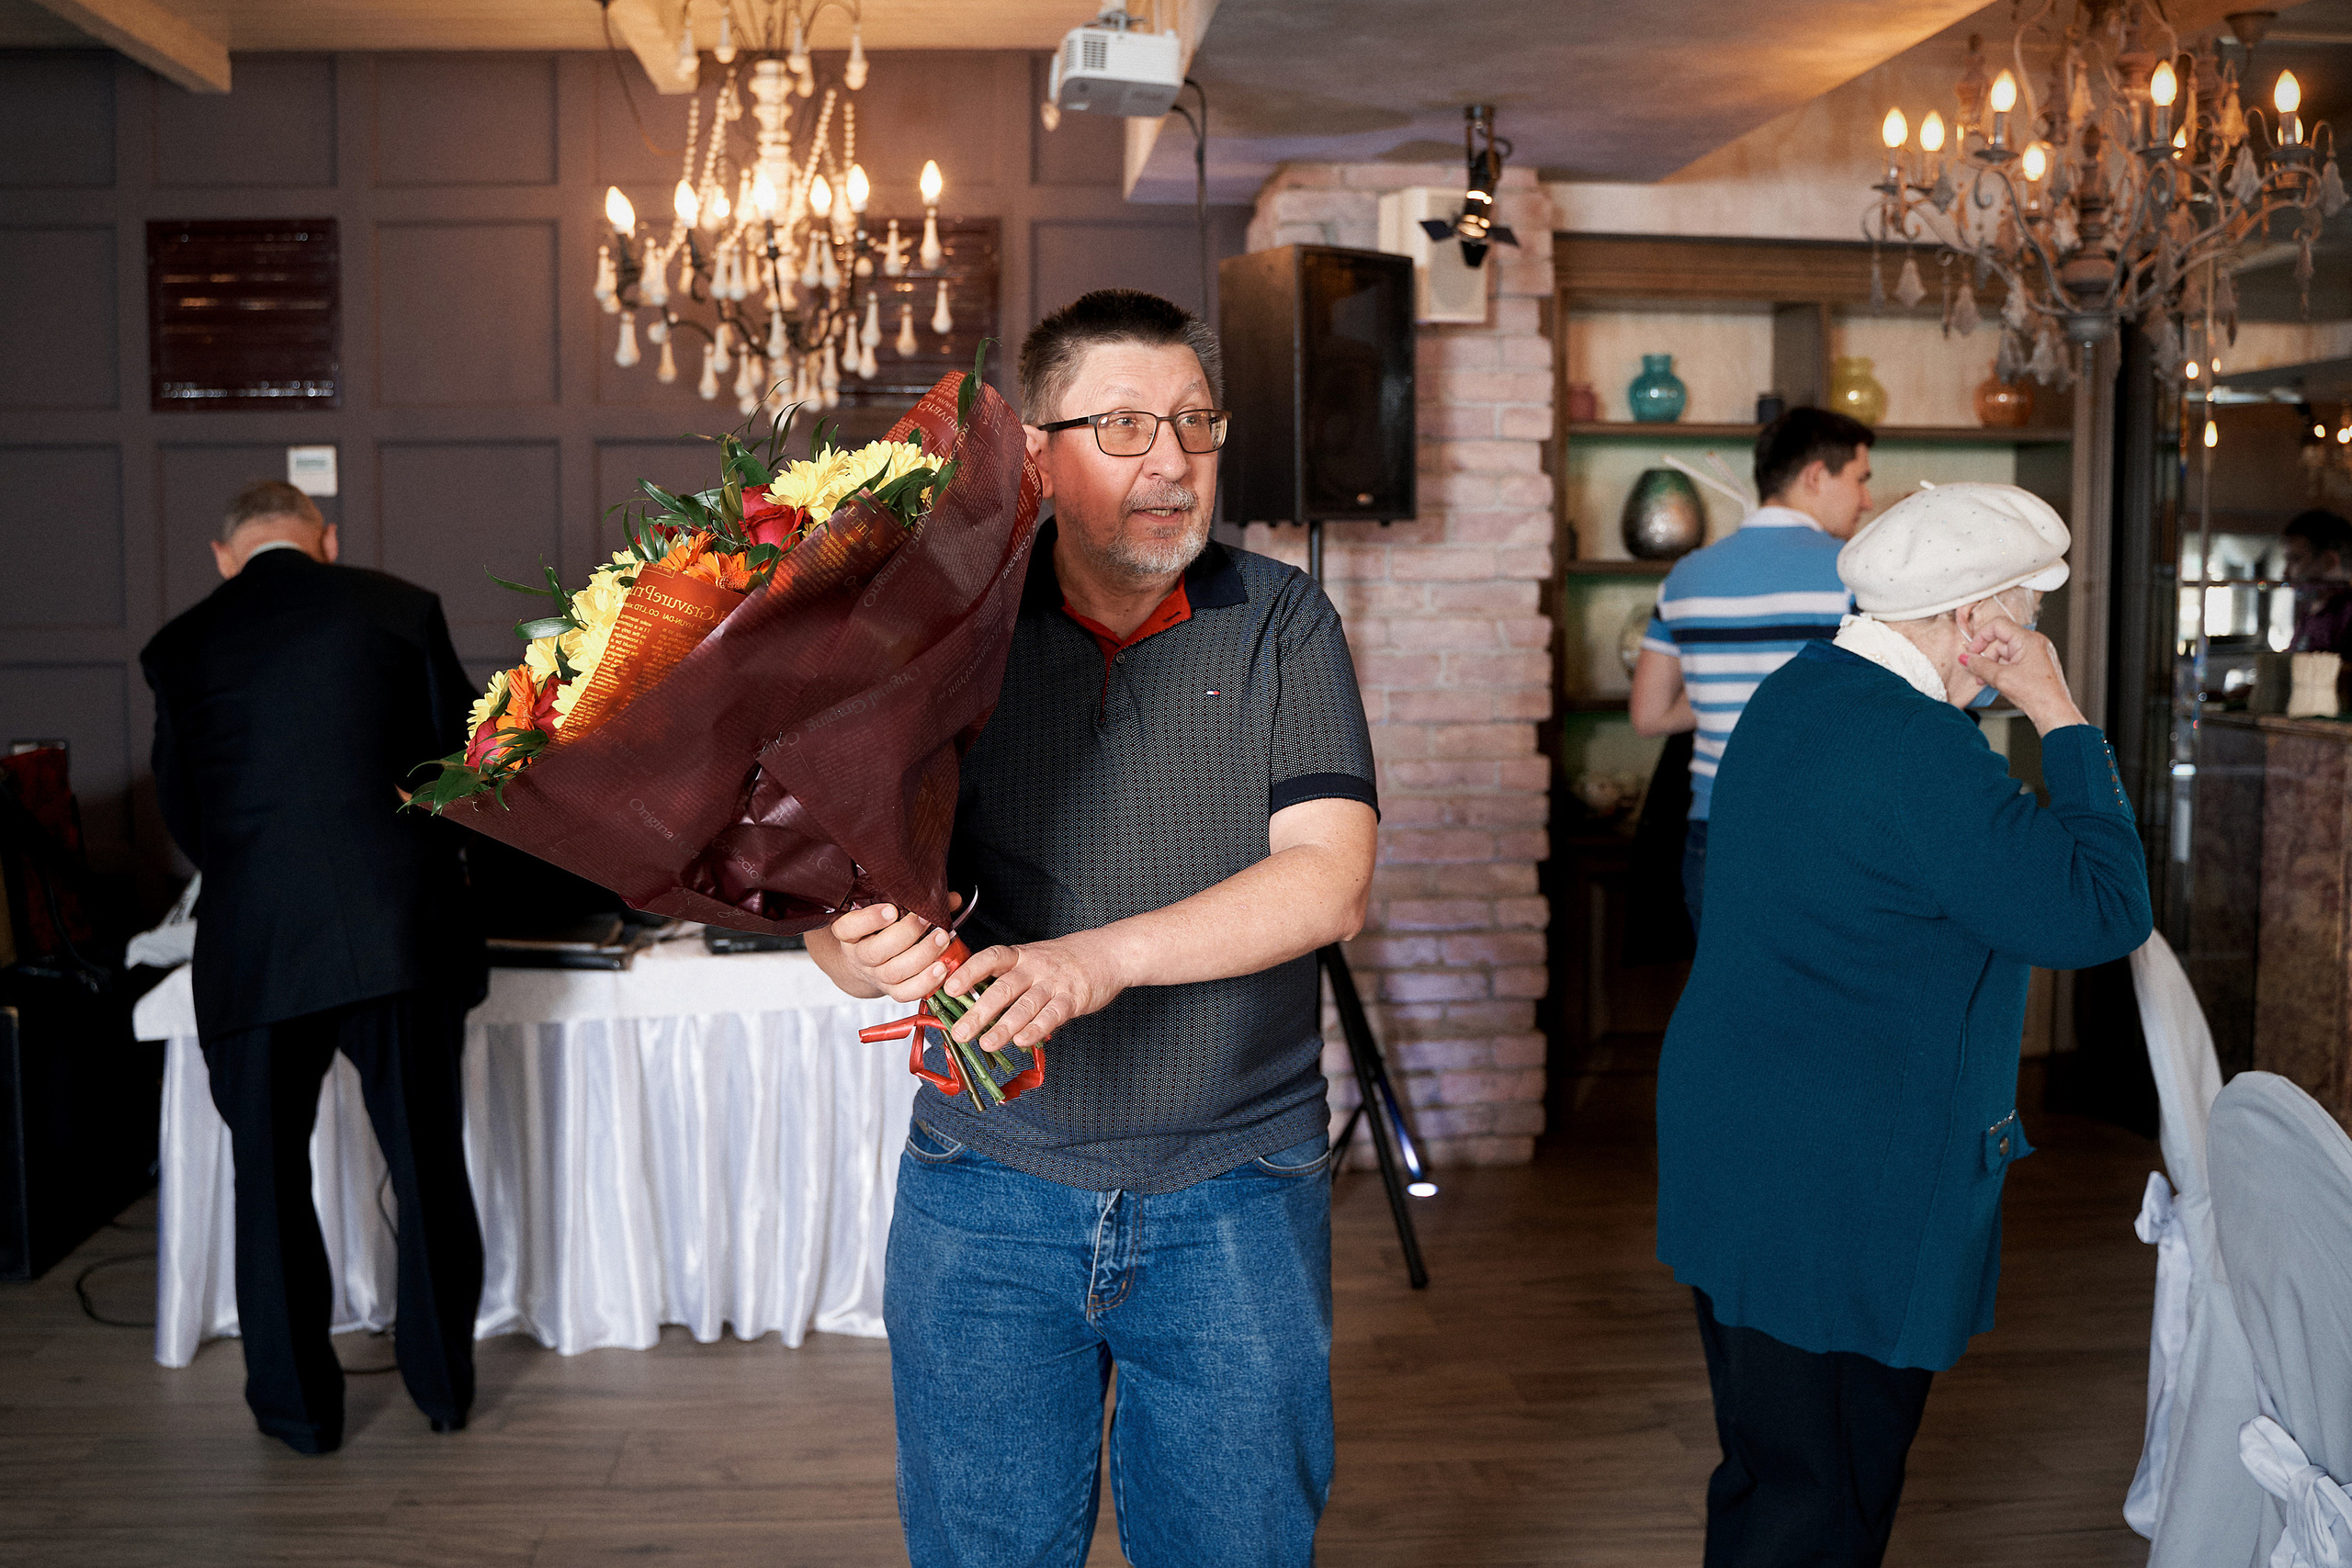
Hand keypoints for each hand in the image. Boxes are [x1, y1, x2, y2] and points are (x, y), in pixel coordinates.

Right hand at [822, 894, 963, 1004]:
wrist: (869, 962)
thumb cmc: (883, 929)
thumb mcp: (890, 910)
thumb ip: (917, 902)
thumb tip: (951, 898)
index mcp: (851, 933)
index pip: (848, 928)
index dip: (869, 919)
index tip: (891, 909)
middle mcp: (860, 956)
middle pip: (876, 951)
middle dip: (906, 934)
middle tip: (927, 919)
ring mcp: (875, 976)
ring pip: (894, 972)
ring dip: (922, 955)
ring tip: (942, 939)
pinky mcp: (892, 991)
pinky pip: (906, 993)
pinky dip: (926, 982)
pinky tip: (942, 968)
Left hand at [941, 932, 1124, 1051]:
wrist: (1108, 952)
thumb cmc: (1064, 960)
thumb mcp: (1033, 960)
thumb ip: (1009, 981)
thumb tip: (975, 1008)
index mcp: (1020, 956)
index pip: (990, 959)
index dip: (969, 973)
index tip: (949, 988)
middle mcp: (1034, 968)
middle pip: (1003, 989)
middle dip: (979, 1012)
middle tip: (960, 1032)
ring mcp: (1054, 983)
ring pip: (1025, 1005)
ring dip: (1004, 1027)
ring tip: (986, 1044)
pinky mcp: (1073, 998)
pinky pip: (1052, 1015)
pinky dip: (1036, 1029)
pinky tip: (1021, 1041)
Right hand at [1962, 616, 2086, 734]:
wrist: (2054, 712)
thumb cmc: (2038, 695)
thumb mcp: (2001, 678)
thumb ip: (1980, 666)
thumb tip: (1966, 659)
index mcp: (2029, 640)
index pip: (1998, 625)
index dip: (1981, 637)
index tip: (1972, 652)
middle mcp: (2035, 643)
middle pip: (2001, 640)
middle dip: (1986, 656)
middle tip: (1977, 671)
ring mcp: (2037, 653)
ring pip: (2006, 652)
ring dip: (1993, 665)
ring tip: (1987, 681)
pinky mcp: (2037, 663)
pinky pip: (2014, 660)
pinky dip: (2003, 669)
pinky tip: (1998, 682)